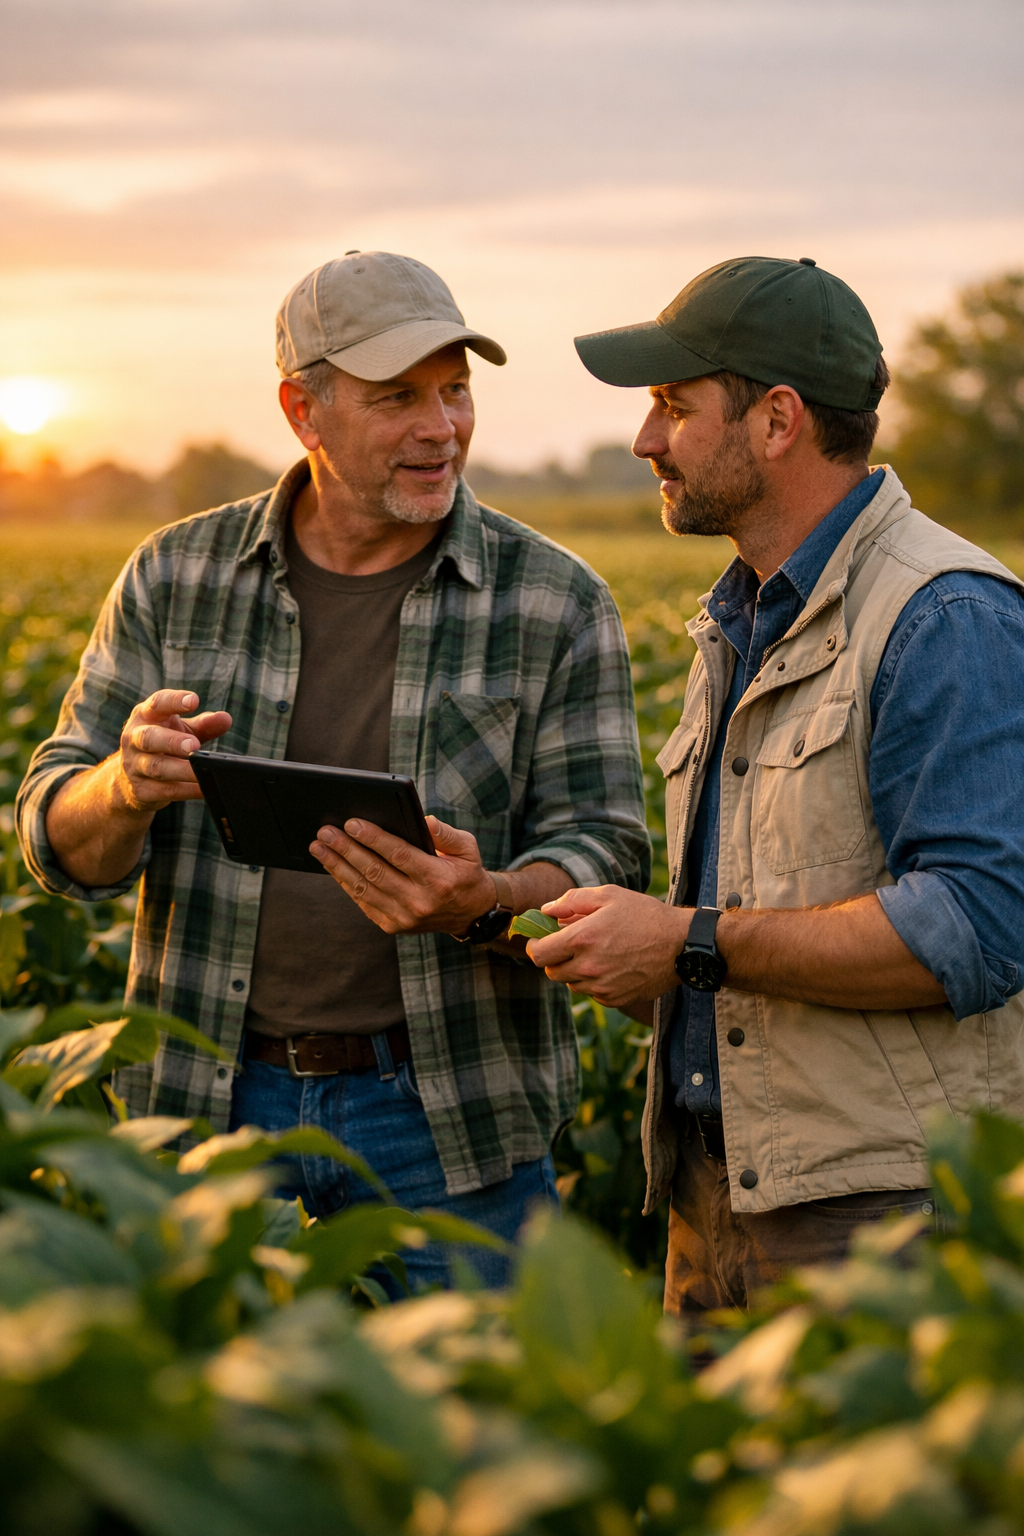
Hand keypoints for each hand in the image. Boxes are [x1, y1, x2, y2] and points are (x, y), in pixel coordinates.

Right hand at [113, 689, 232, 814]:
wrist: (130, 780)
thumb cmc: (163, 744)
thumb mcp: (182, 730)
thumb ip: (204, 725)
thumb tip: (225, 719)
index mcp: (146, 716)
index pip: (157, 704)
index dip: (174, 701)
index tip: (194, 700)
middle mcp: (134, 738)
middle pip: (149, 737)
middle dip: (172, 741)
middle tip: (194, 744)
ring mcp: (135, 765)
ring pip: (156, 767)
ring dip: (181, 769)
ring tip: (202, 770)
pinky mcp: (141, 790)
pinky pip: (165, 790)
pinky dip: (186, 790)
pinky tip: (203, 788)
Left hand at [310, 814, 497, 934]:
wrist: (471, 914)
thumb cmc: (466, 874)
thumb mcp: (468, 849)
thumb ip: (446, 834)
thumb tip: (423, 820)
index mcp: (438, 879)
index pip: (399, 855)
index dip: (373, 838)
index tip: (351, 823)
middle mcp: (419, 901)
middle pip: (375, 872)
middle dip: (346, 850)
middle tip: (325, 833)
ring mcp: (404, 917)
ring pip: (363, 889)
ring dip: (338, 866)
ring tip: (319, 848)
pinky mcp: (393, 926)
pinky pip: (363, 902)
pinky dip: (346, 883)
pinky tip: (333, 866)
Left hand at [523, 886, 691, 1007]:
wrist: (681, 944)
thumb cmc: (645, 914)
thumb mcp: (609, 896)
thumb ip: (572, 901)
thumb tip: (546, 910)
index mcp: (582, 939)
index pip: (538, 954)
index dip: (535, 946)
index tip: (539, 941)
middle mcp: (589, 967)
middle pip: (552, 972)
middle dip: (555, 958)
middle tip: (568, 946)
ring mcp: (602, 986)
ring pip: (572, 984)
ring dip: (575, 971)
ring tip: (595, 953)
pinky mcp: (616, 999)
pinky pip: (592, 994)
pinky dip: (594, 982)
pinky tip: (611, 966)